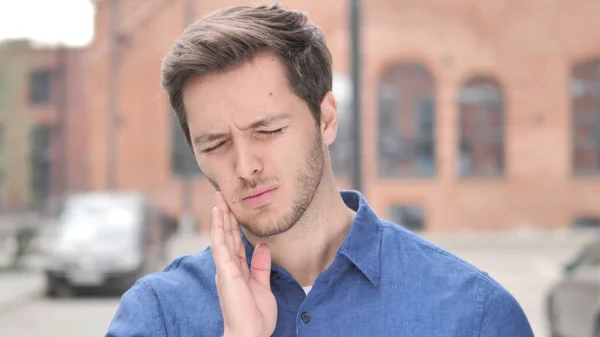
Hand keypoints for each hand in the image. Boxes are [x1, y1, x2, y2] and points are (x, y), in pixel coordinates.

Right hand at [211, 192, 276, 336]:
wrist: (250, 334)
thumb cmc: (256, 317)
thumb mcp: (263, 286)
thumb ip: (261, 266)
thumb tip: (262, 246)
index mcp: (237, 271)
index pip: (235, 243)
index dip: (233, 226)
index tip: (233, 210)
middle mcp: (228, 267)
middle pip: (227, 236)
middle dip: (225, 216)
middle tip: (222, 197)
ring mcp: (225, 268)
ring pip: (222, 237)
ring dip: (221, 217)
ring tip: (219, 199)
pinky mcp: (225, 271)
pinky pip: (220, 245)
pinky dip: (219, 229)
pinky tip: (218, 215)